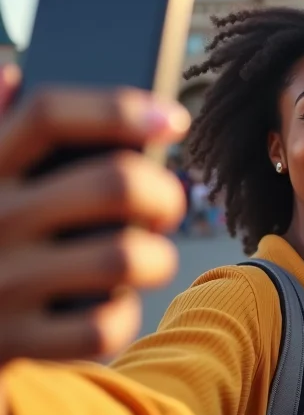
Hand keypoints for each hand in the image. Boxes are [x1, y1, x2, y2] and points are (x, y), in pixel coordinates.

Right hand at [0, 65, 189, 365]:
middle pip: (115, 182)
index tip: (175, 120)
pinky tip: (115, 305)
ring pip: (125, 257)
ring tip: (150, 258)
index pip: (49, 113)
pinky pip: (104, 325)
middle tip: (168, 206)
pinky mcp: (13, 343)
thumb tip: (10, 71)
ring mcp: (1, 284)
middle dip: (164, 193)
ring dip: (157, 258)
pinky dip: (124, 316)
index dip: (120, 107)